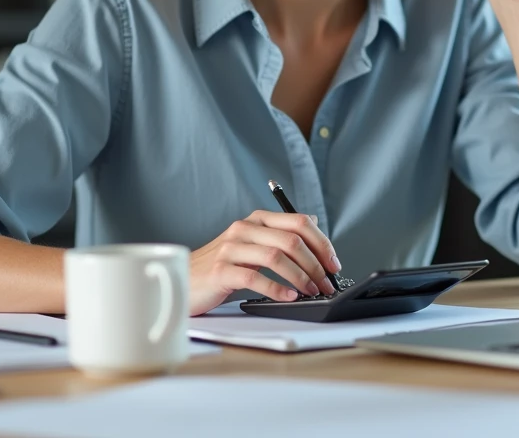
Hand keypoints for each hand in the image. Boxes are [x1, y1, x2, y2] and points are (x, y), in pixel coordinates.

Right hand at [188, 210, 341, 314]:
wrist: (185, 280)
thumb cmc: (222, 266)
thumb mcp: (252, 244)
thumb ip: (280, 233)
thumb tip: (315, 224)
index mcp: (256, 220)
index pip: (299, 222)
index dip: (322, 243)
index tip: (333, 263)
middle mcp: (244, 229)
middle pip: (291, 240)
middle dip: (315, 264)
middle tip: (326, 282)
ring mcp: (231, 248)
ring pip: (276, 258)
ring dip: (300, 277)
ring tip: (311, 292)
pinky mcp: (220, 270)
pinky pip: (255, 278)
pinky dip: (277, 289)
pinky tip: (288, 297)